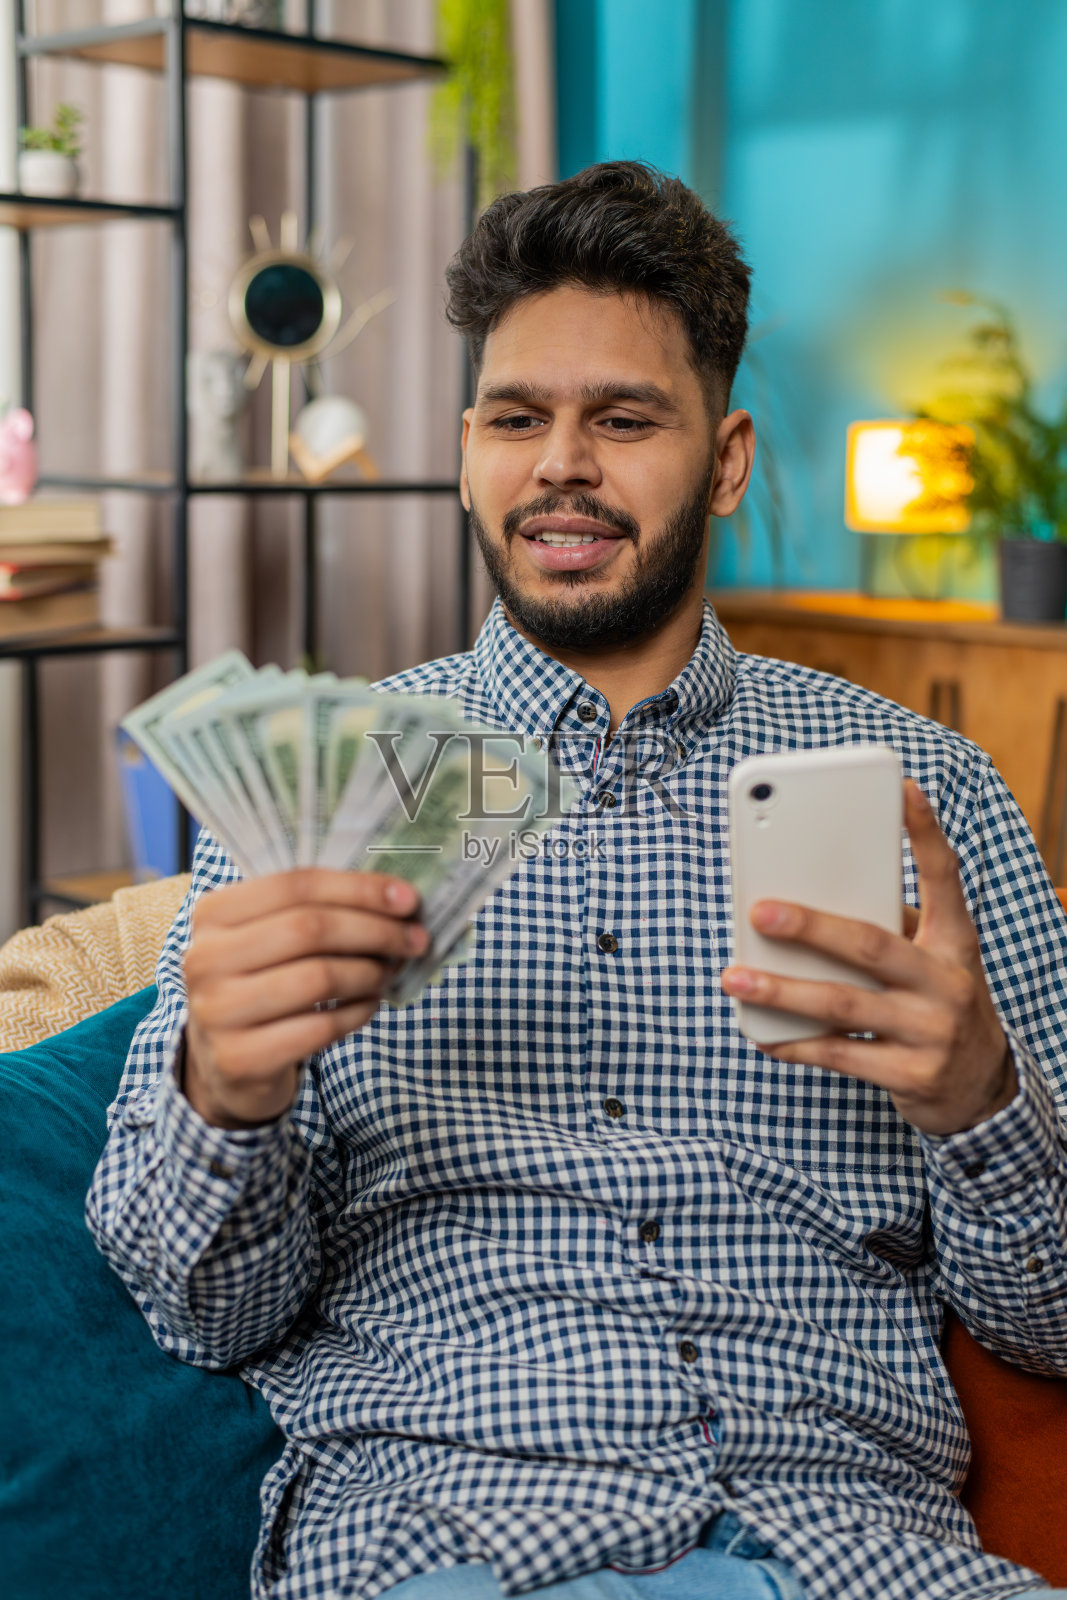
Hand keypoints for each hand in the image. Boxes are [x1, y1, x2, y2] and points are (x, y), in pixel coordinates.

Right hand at [182, 870, 428, 1128]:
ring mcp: (216, 1011)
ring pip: (318, 978)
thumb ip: (318, 911)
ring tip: (388, 974)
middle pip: (310, 928)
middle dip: (375, 931)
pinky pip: (320, 1027)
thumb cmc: (263, 983)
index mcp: (213, 913)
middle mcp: (205, 958)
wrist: (225, 1061)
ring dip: (370, 973)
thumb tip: (397, 898)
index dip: (359, 889)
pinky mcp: (239, 1058)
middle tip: (415, 939)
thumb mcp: (272, 939)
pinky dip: (357, 1013)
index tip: (408, 899)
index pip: (296, 885)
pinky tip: (369, 1005)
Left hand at [720, 782, 1015, 1135]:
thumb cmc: (935, 1002)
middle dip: (810, 925)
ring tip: (734, 977)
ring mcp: (932, 1031)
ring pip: (844, 1003)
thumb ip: (887, 929)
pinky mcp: (911, 1074)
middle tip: (759, 910)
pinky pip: (839, 1053)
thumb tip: (803, 901)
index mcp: (956, 941)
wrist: (981, 1088)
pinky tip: (760, 1033)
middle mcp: (949, 981)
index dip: (927, 832)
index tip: (904, 789)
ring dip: (782, 990)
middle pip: (871, 944)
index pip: (945, 877)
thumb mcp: (932, 960)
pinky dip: (794, 1042)